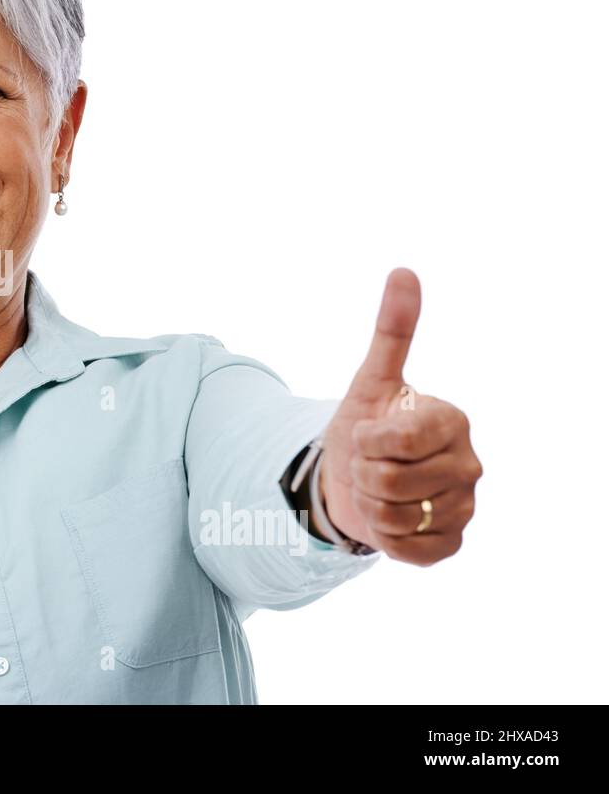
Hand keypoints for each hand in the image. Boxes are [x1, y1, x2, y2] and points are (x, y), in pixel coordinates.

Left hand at [319, 268, 482, 564]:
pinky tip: (388, 519)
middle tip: (370, 464)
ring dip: (369, 504)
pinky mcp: (450, 544)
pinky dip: (383, 537)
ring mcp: (464, 507)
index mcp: (454, 422)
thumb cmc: (365, 425)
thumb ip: (391, 330)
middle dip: (363, 473)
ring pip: (394, 516)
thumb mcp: (371, 380)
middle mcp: (469, 465)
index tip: (367, 433)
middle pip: (389, 481)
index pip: (395, 442)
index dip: (366, 441)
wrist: (351, 478)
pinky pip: (406, 549)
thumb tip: (404, 271)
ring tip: (377, 489)